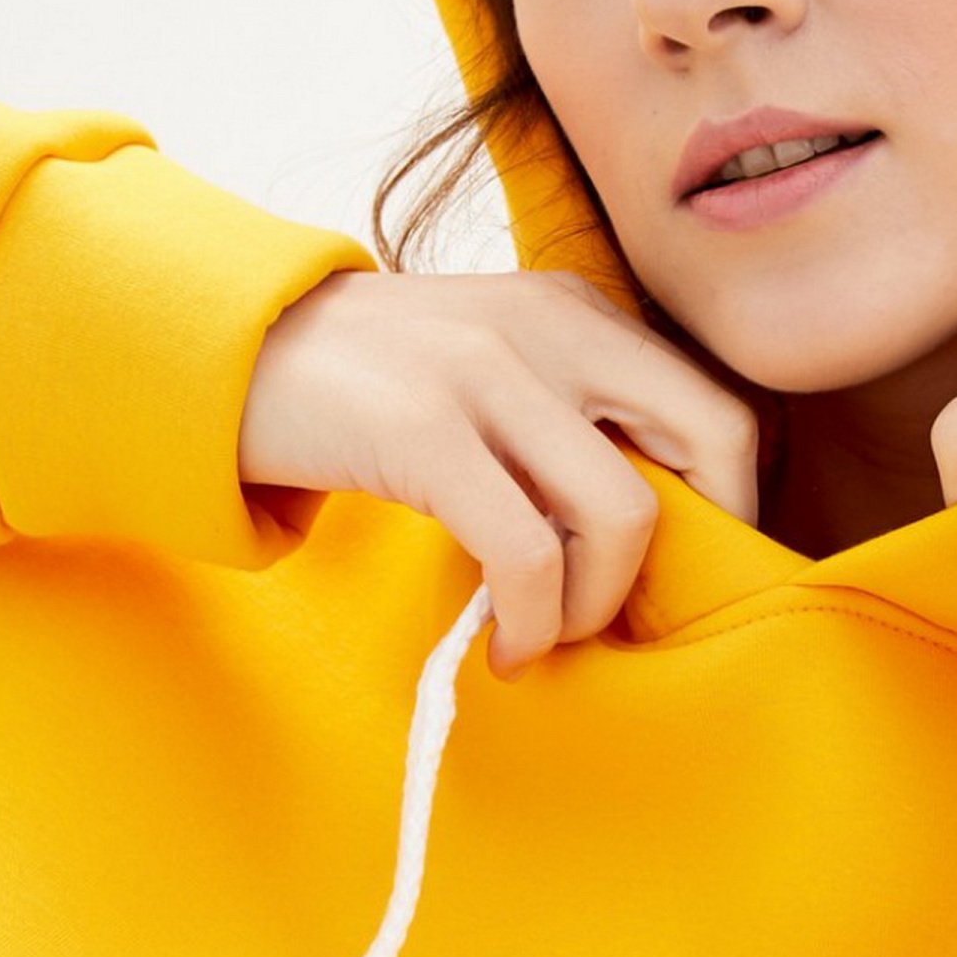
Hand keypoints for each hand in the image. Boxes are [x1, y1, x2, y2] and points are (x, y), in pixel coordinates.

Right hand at [238, 268, 759, 677]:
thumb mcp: (486, 368)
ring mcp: (489, 372)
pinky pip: (527, 552)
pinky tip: (503, 646)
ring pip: (624, 513)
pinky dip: (530, 621)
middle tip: (632, 615)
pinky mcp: (425, 430)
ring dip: (595, 605)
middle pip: (712, 444)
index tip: (686, 574)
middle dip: (689, 555)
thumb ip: (567, 415)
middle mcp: (553, 324)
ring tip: (545, 636)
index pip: (721, 408)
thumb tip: (644, 531)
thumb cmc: (366, 386)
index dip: (734, 506)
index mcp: (579, 310)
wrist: (222, 354)